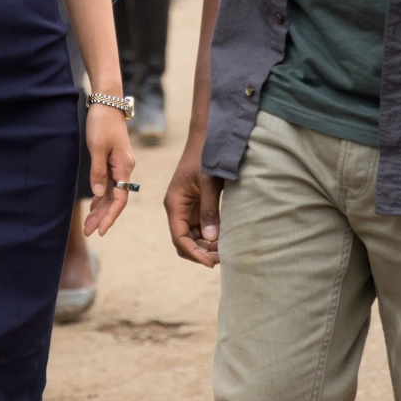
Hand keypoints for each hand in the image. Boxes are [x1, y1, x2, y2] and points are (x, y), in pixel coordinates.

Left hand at [82, 103, 134, 236]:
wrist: (107, 102)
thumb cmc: (102, 122)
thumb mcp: (97, 147)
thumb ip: (98, 171)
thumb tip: (99, 193)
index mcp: (124, 166)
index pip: (120, 199)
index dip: (111, 216)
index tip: (101, 230)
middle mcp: (124, 168)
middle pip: (116, 199)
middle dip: (103, 217)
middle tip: (89, 232)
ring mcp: (119, 165)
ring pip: (111, 193)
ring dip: (101, 209)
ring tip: (89, 225)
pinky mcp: (112, 161)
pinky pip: (108, 184)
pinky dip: (101, 197)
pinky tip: (94, 207)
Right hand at [165, 145, 222, 266]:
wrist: (207, 138)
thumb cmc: (205, 157)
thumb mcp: (208, 183)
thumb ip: (209, 211)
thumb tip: (211, 239)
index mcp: (174, 204)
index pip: (180, 238)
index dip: (194, 253)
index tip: (210, 262)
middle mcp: (177, 209)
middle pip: (184, 241)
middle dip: (201, 252)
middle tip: (222, 258)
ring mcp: (187, 208)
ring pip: (193, 237)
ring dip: (206, 246)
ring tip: (226, 251)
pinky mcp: (197, 206)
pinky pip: (201, 228)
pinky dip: (211, 236)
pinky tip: (225, 240)